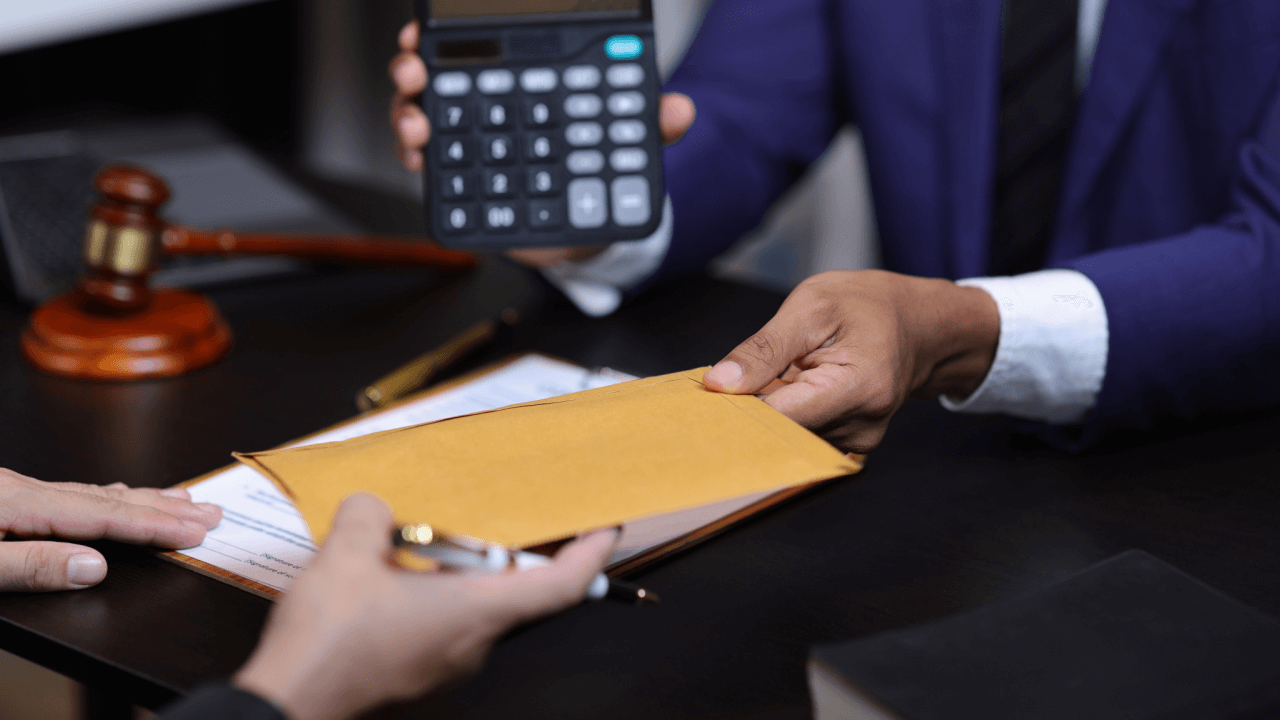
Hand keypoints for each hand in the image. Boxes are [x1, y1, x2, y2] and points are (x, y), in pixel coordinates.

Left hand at [0, 468, 221, 591]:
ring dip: (143, 499)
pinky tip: (119, 494)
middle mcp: (24, 491)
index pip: (103, 517)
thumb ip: (32, 567)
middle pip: (110, 500)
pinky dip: (107, 496)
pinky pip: (73, 494)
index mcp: (20, 505)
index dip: (153, 526)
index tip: (193, 533)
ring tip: (183, 500)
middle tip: (210, 514)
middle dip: (165, 509)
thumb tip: (95, 569)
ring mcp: (16, 491)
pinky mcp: (8, 496)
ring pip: (95, 493)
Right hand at [234, 494, 617, 719]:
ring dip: (465, 571)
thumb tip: (375, 507)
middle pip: (519, 591)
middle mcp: (473, 644)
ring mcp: (447, 664)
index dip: (592, 555)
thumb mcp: (346, 555)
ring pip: (478, 607)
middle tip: (509, 513)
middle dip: (515, 549)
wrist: (288, 706)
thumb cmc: (326, 646)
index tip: (607, 528)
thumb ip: (370, 514)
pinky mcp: (420, 672)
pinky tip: (397, 574)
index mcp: (476, 613)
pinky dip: (437, 594)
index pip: (562, 586)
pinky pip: (446, 624)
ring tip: (431, 537)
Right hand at [389, 20, 695, 268]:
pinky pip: (425, 163)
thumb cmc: (599, 174)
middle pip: (436, 72)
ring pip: (420, 113)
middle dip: (415, 65)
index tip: (432, 30)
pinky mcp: (459, 180)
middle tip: (415, 68)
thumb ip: (650, 127)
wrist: (588, 232)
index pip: (483, 45)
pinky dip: (413, 158)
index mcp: (522, 82)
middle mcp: (486, 105)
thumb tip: (678, 109)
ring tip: (418, 124)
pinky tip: (418, 157)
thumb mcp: (628, 146)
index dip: (451, 33)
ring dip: (408, 113)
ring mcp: (467, 141)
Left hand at [703, 270, 999, 453]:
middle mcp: (861, 426)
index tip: (705, 404)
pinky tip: (783, 391)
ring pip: (788, 438)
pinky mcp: (849, 444)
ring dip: (767, 414)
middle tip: (725, 387)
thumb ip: (763, 349)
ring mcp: (857, 441)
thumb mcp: (810, 307)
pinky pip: (802, 436)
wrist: (918, 324)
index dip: (737, 414)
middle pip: (782, 436)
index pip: (781, 420)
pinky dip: (784, 416)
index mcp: (857, 388)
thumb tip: (719, 385)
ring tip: (768, 378)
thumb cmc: (867, 306)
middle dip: (748, 414)